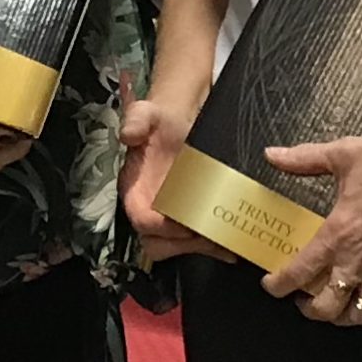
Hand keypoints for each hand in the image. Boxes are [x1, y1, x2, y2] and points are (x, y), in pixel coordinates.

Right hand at [118, 94, 237, 265]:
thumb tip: (128, 134)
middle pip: (157, 244)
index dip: (163, 227)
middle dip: (183, 244)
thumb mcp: (145, 113)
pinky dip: (214, 247)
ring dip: (201, 246)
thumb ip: (135, 121)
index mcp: (134, 190)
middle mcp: (149, 208)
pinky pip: (196, 242)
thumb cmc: (160, 121)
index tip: (187, 220)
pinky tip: (233, 245)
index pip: (142, 221)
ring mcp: (169, 216)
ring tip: (227, 240)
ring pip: (178, 247)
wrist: (178, 120)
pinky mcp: (189, 217)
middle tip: (209, 233)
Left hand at [262, 127, 361, 323]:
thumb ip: (303, 159)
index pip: (297, 275)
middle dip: (306, 309)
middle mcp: (357, 263)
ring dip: (337, 315)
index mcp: (337, 236)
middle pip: (324, 309)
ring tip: (330, 302)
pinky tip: (360, 291)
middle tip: (300, 297)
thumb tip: (272, 154)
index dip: (277, 286)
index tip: (270, 284)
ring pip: (354, 316)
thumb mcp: (343, 154)